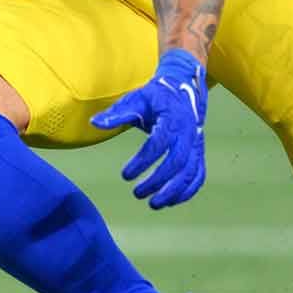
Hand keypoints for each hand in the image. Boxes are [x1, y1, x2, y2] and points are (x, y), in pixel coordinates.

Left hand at [91, 49, 207, 209]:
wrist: (182, 88)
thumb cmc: (155, 96)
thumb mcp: (135, 100)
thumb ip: (116, 113)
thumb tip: (94, 123)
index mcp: (171, 119)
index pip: (158, 144)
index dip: (142, 162)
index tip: (125, 175)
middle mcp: (188, 133)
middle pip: (177, 162)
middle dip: (158, 181)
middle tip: (137, 194)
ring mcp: (196, 144)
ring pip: (190, 172)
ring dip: (174, 191)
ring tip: (153, 204)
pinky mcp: (198, 152)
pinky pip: (198, 174)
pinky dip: (187, 191)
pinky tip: (170, 201)